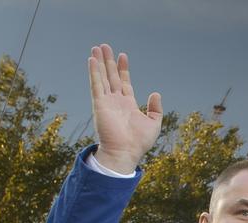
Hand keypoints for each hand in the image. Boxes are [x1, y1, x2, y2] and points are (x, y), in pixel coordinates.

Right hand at [88, 44, 162, 172]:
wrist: (125, 152)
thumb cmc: (139, 142)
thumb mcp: (154, 123)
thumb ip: (155, 108)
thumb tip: (155, 93)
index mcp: (128, 104)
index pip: (124, 82)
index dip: (123, 69)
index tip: (123, 56)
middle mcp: (116, 101)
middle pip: (111, 76)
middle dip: (109, 61)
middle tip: (105, 46)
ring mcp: (106, 101)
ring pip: (102, 77)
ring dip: (99, 62)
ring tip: (97, 47)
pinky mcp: (99, 103)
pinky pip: (96, 84)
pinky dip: (94, 72)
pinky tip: (92, 60)